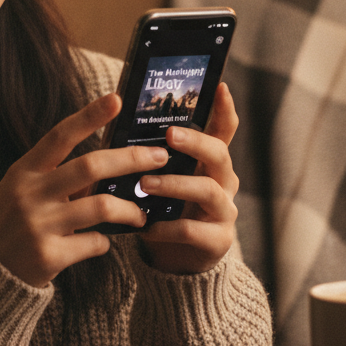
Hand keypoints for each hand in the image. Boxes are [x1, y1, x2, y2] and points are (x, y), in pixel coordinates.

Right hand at [0, 93, 166, 287]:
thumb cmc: (11, 221)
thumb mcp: (23, 189)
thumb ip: (57, 175)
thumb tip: (109, 163)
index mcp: (24, 171)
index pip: (60, 136)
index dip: (89, 116)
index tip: (117, 99)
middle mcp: (31, 194)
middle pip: (90, 167)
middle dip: (130, 159)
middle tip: (159, 158)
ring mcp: (39, 226)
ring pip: (102, 207)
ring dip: (130, 209)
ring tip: (140, 214)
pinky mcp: (49, 256)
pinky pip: (95, 243)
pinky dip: (105, 241)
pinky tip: (101, 241)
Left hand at [136, 82, 239, 274]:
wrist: (176, 259)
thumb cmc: (166, 207)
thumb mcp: (164, 176)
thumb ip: (153, 154)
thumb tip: (120, 121)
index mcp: (211, 162)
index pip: (225, 130)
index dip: (225, 109)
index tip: (221, 86)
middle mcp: (224, 182)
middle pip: (219, 155)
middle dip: (195, 143)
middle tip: (169, 135)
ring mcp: (224, 211)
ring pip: (207, 191)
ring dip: (174, 185)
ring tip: (144, 184)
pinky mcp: (217, 241)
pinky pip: (193, 230)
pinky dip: (167, 227)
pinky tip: (147, 226)